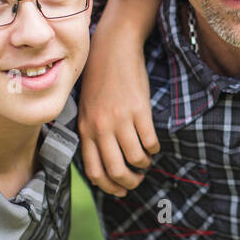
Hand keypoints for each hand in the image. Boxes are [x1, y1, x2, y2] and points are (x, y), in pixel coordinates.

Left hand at [78, 27, 158, 197]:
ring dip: (144, 165)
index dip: (109, 187)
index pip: (94, 171)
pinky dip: (154, 148)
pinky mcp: (139, 110)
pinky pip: (149, 141)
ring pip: (135, 158)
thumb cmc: (100, 79)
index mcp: (85, 129)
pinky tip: (153, 144)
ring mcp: (120, 119)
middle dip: (129, 182)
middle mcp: (100, 127)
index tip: (120, 190)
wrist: (112, 49)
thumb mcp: (87, 108)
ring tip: (146, 160)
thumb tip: (104, 160)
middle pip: (116, 170)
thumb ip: (92, 132)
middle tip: (137, 180)